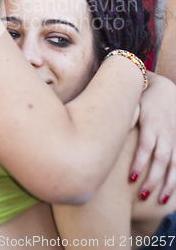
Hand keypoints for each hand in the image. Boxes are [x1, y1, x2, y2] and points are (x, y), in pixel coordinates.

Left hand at [129, 72, 175, 203]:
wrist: (165, 90)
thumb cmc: (143, 98)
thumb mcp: (134, 101)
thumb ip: (128, 114)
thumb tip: (120, 128)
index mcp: (152, 124)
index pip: (146, 147)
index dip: (139, 163)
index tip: (130, 178)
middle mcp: (165, 133)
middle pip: (161, 160)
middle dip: (153, 179)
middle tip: (143, 195)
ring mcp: (174, 139)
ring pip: (174, 165)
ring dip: (168, 184)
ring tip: (160, 201)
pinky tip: (171, 192)